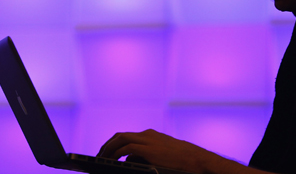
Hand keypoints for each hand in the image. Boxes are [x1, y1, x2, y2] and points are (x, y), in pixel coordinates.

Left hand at [97, 129, 220, 173]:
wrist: (196, 160)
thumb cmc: (181, 161)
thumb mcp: (161, 155)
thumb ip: (145, 155)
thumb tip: (129, 159)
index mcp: (151, 135)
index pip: (127, 136)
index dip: (114, 143)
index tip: (105, 152)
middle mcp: (147, 134)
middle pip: (120, 135)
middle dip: (107, 145)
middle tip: (99, 156)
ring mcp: (148, 140)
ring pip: (120, 139)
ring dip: (108, 149)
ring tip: (101, 159)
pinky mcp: (149, 149)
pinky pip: (126, 148)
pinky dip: (116, 153)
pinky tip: (110, 161)